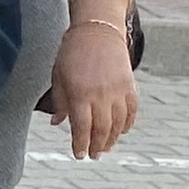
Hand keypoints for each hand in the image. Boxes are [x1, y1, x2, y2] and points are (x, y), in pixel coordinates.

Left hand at [48, 21, 138, 158]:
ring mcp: (117, 90)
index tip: (78, 155)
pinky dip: (128, 123)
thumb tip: (57, 124)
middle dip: (97, 146)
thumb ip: (60, 102)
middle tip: (94, 156)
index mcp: (80, 94)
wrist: (97, 32)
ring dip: (113, 138)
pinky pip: (132, 110)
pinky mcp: (130, 85)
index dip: (80, 144)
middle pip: (102, 129)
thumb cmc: (71, 54)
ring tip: (106, 148)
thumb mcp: (58, 77)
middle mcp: (100, 95)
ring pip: (118, 122)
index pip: (81, 127)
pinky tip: (122, 131)